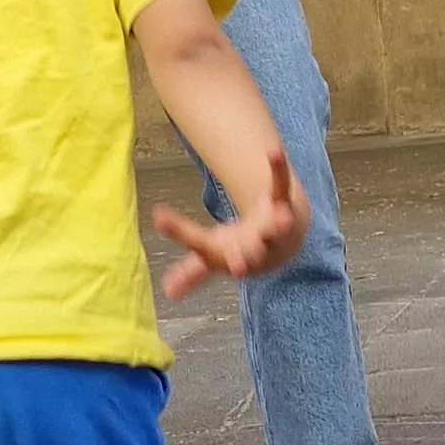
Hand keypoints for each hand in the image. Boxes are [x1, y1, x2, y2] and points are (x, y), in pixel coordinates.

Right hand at [152, 150, 308, 300]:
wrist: (285, 243)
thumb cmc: (243, 249)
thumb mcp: (214, 257)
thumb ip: (192, 273)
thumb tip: (167, 292)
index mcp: (231, 259)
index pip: (203, 249)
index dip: (182, 236)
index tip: (159, 217)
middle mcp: (255, 249)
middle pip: (248, 254)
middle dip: (243, 259)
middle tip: (237, 266)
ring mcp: (274, 227)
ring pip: (276, 229)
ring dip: (279, 225)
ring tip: (282, 219)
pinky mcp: (284, 203)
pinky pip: (281, 187)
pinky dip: (278, 171)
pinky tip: (274, 152)